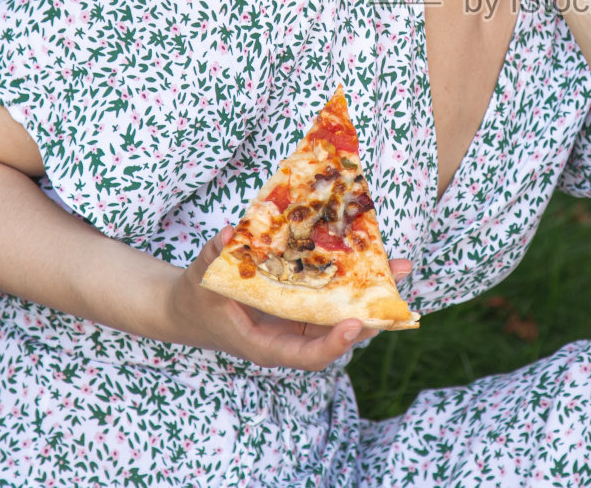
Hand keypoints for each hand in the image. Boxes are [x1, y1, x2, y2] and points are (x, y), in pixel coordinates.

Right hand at [169, 227, 412, 370]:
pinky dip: (355, 281)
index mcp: (267, 345)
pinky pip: (335, 298)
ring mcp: (300, 323)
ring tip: (400, 268)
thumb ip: (214, 257)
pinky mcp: (305, 306)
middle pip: (338, 335)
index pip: (308, 356)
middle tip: (396, 291)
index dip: (333, 344)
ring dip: (373, 295)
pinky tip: (375, 258)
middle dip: (370, 316)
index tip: (353, 324)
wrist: (191, 309)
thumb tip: (231, 234)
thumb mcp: (200, 279)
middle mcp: (291, 338)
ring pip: (343, 315)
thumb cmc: (198, 300)